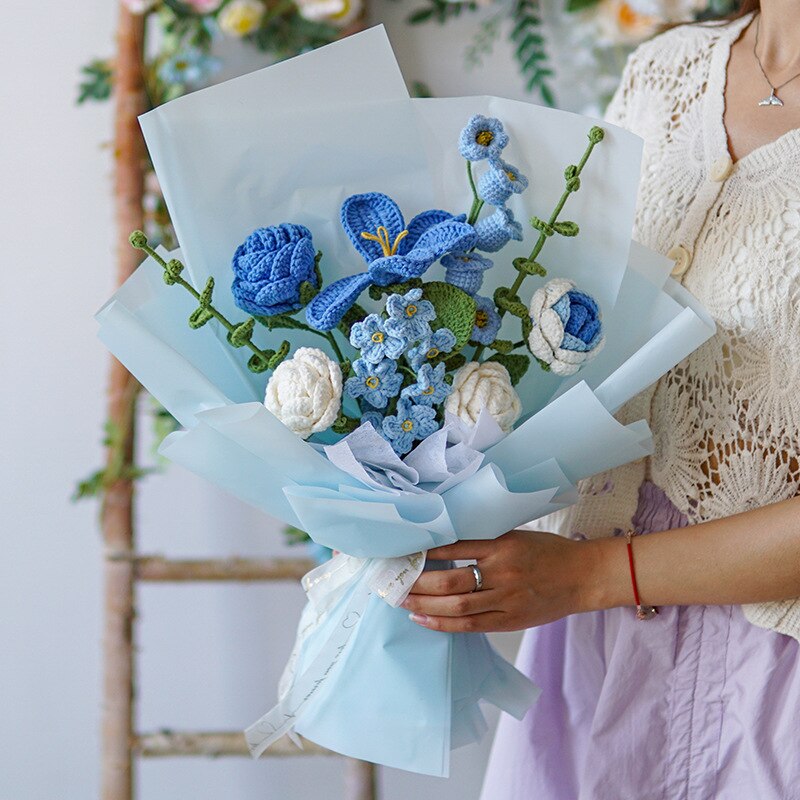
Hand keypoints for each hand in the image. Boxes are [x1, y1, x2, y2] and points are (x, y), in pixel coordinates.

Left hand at [402, 529, 616, 632]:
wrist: (583, 576)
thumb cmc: (548, 551)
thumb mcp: (516, 534)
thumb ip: (484, 539)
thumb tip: (442, 542)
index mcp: (503, 544)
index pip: (454, 546)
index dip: (425, 551)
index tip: (403, 551)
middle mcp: (503, 572)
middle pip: (449, 581)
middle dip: (417, 583)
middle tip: (395, 581)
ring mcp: (507, 599)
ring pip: (457, 606)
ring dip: (424, 605)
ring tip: (402, 601)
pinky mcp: (511, 620)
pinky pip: (470, 625)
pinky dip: (443, 624)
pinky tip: (424, 620)